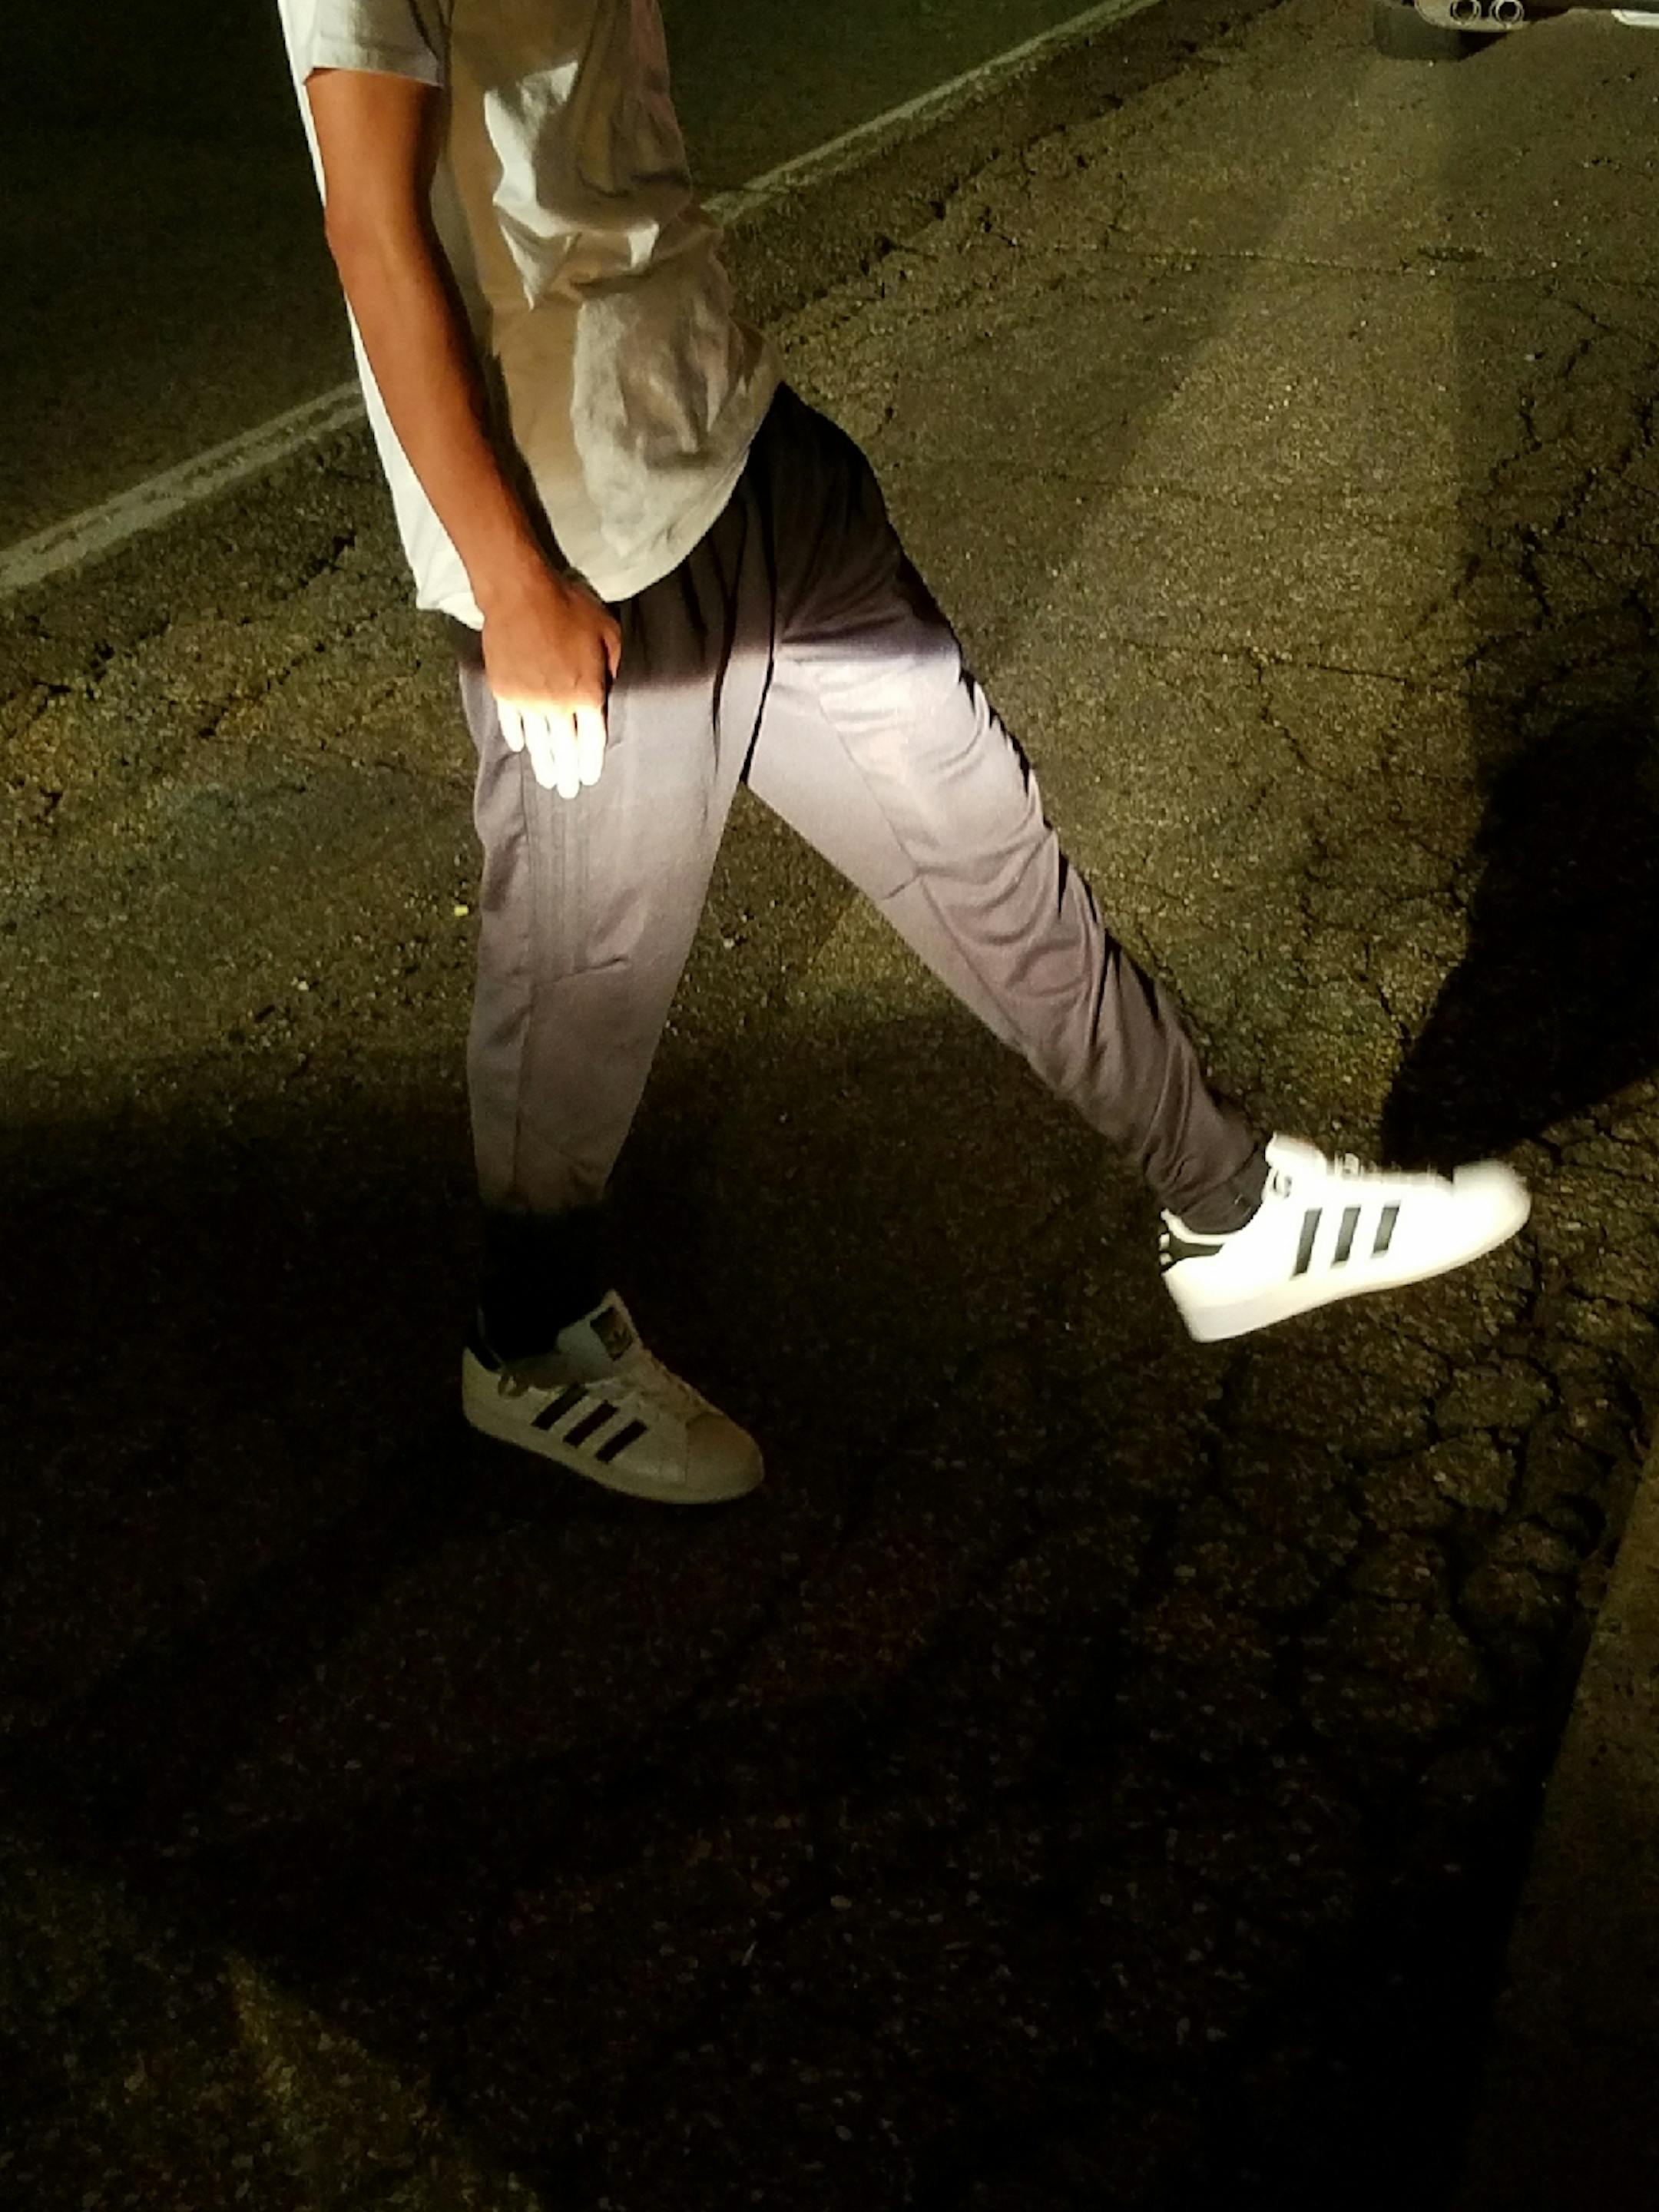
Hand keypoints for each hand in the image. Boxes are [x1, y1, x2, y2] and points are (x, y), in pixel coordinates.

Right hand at [481, 567, 622, 798]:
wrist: (519, 594)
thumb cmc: (569, 608)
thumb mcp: (608, 633)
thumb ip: (616, 666)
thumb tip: (618, 690)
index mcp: (587, 693)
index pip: (592, 739)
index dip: (591, 762)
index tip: (589, 779)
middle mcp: (557, 705)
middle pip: (564, 748)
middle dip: (567, 772)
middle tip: (568, 792)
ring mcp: (527, 701)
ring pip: (538, 742)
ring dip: (543, 763)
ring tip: (547, 780)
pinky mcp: (504, 691)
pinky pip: (511, 723)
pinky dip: (516, 737)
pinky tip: (520, 748)